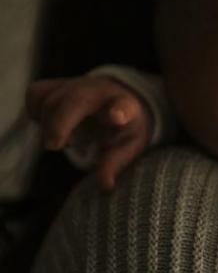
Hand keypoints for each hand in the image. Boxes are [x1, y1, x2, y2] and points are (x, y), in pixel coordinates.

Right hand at [26, 75, 152, 189]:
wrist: (118, 98)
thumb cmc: (124, 127)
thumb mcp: (127, 146)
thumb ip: (114, 165)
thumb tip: (105, 188)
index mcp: (126, 107)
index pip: (125, 106)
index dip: (120, 111)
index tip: (117, 118)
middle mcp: (99, 91)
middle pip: (74, 100)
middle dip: (59, 123)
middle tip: (55, 146)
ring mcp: (76, 84)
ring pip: (49, 98)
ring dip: (48, 124)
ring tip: (66, 140)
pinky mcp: (57, 85)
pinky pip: (35, 94)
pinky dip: (35, 112)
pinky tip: (49, 125)